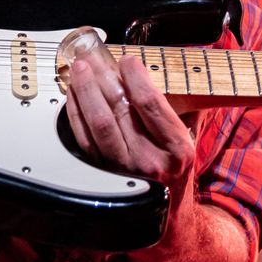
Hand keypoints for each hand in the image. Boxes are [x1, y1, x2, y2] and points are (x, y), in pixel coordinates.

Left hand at [64, 54, 194, 184]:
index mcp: (176, 148)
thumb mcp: (187, 132)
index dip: (134, 77)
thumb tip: (139, 69)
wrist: (168, 203)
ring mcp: (123, 169)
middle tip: (93, 57)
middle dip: (103, 78)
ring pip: (98, 123)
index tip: (126, 60)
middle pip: (119, 110)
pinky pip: (84, 137)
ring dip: (86, 91)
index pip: (150, 103)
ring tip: (80, 69)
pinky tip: (74, 92)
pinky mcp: (103, 171)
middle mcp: (149, 160)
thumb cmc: (175, 160)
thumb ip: (170, 103)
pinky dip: (76, 111)